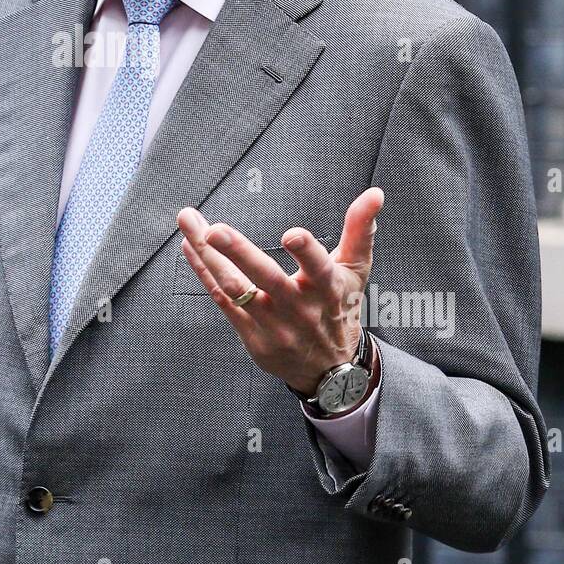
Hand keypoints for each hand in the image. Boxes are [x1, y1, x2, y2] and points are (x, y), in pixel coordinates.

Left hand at [175, 188, 383, 395]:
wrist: (329, 371)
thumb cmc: (340, 307)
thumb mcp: (356, 270)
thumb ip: (361, 230)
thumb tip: (375, 193)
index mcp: (328, 289)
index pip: (319, 269)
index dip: (307, 252)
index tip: (292, 234)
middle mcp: (299, 309)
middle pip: (266, 279)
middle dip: (239, 253)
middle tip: (213, 229)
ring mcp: (273, 326)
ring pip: (235, 289)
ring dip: (208, 256)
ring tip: (189, 223)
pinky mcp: (252, 337)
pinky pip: (223, 302)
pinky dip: (205, 273)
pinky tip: (190, 247)